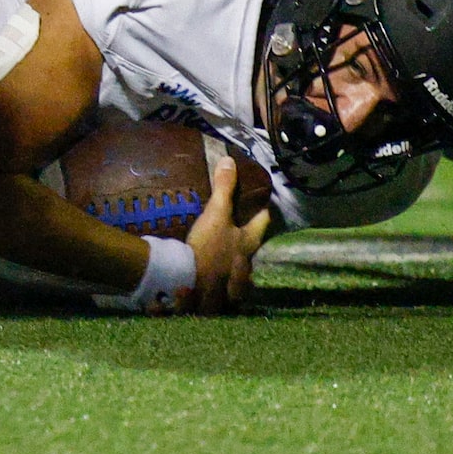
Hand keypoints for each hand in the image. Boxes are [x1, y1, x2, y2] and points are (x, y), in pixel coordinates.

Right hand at [181, 155, 269, 313]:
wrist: (189, 281)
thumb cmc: (209, 246)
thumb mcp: (216, 213)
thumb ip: (224, 188)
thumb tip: (230, 160)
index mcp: (248, 243)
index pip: (262, 224)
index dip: (263, 213)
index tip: (263, 205)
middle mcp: (244, 263)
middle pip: (252, 251)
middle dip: (248, 243)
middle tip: (239, 232)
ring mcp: (231, 281)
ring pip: (238, 272)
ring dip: (234, 268)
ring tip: (224, 259)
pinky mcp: (215, 293)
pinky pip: (220, 288)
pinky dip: (217, 284)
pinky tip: (208, 279)